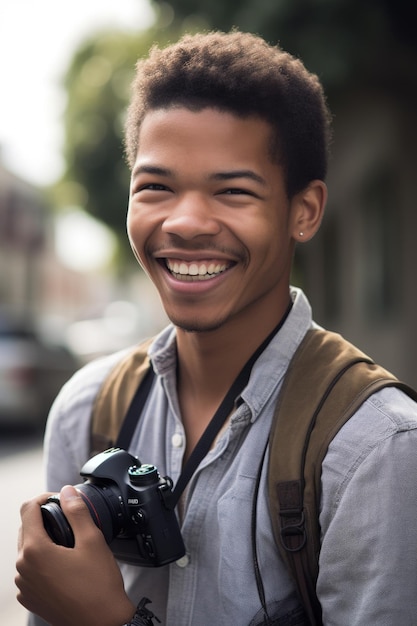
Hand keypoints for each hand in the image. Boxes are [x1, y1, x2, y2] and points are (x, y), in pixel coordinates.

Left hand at [16, 485, 135, 625]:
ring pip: (26, 550)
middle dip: (43, 518)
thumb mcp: (92, 540)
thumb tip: (67, 492)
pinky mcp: (30, 598)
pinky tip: (63, 563)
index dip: (44, 498)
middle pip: (25, 528)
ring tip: (68, 542)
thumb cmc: (98, 586)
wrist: (102, 624)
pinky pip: (29, 570)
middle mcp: (23, 569)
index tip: (59, 499)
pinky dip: (42, 561)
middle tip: (68, 519)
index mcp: (35, 551)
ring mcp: (24, 586)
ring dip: (42, 539)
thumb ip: (77, 511)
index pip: (27, 510)